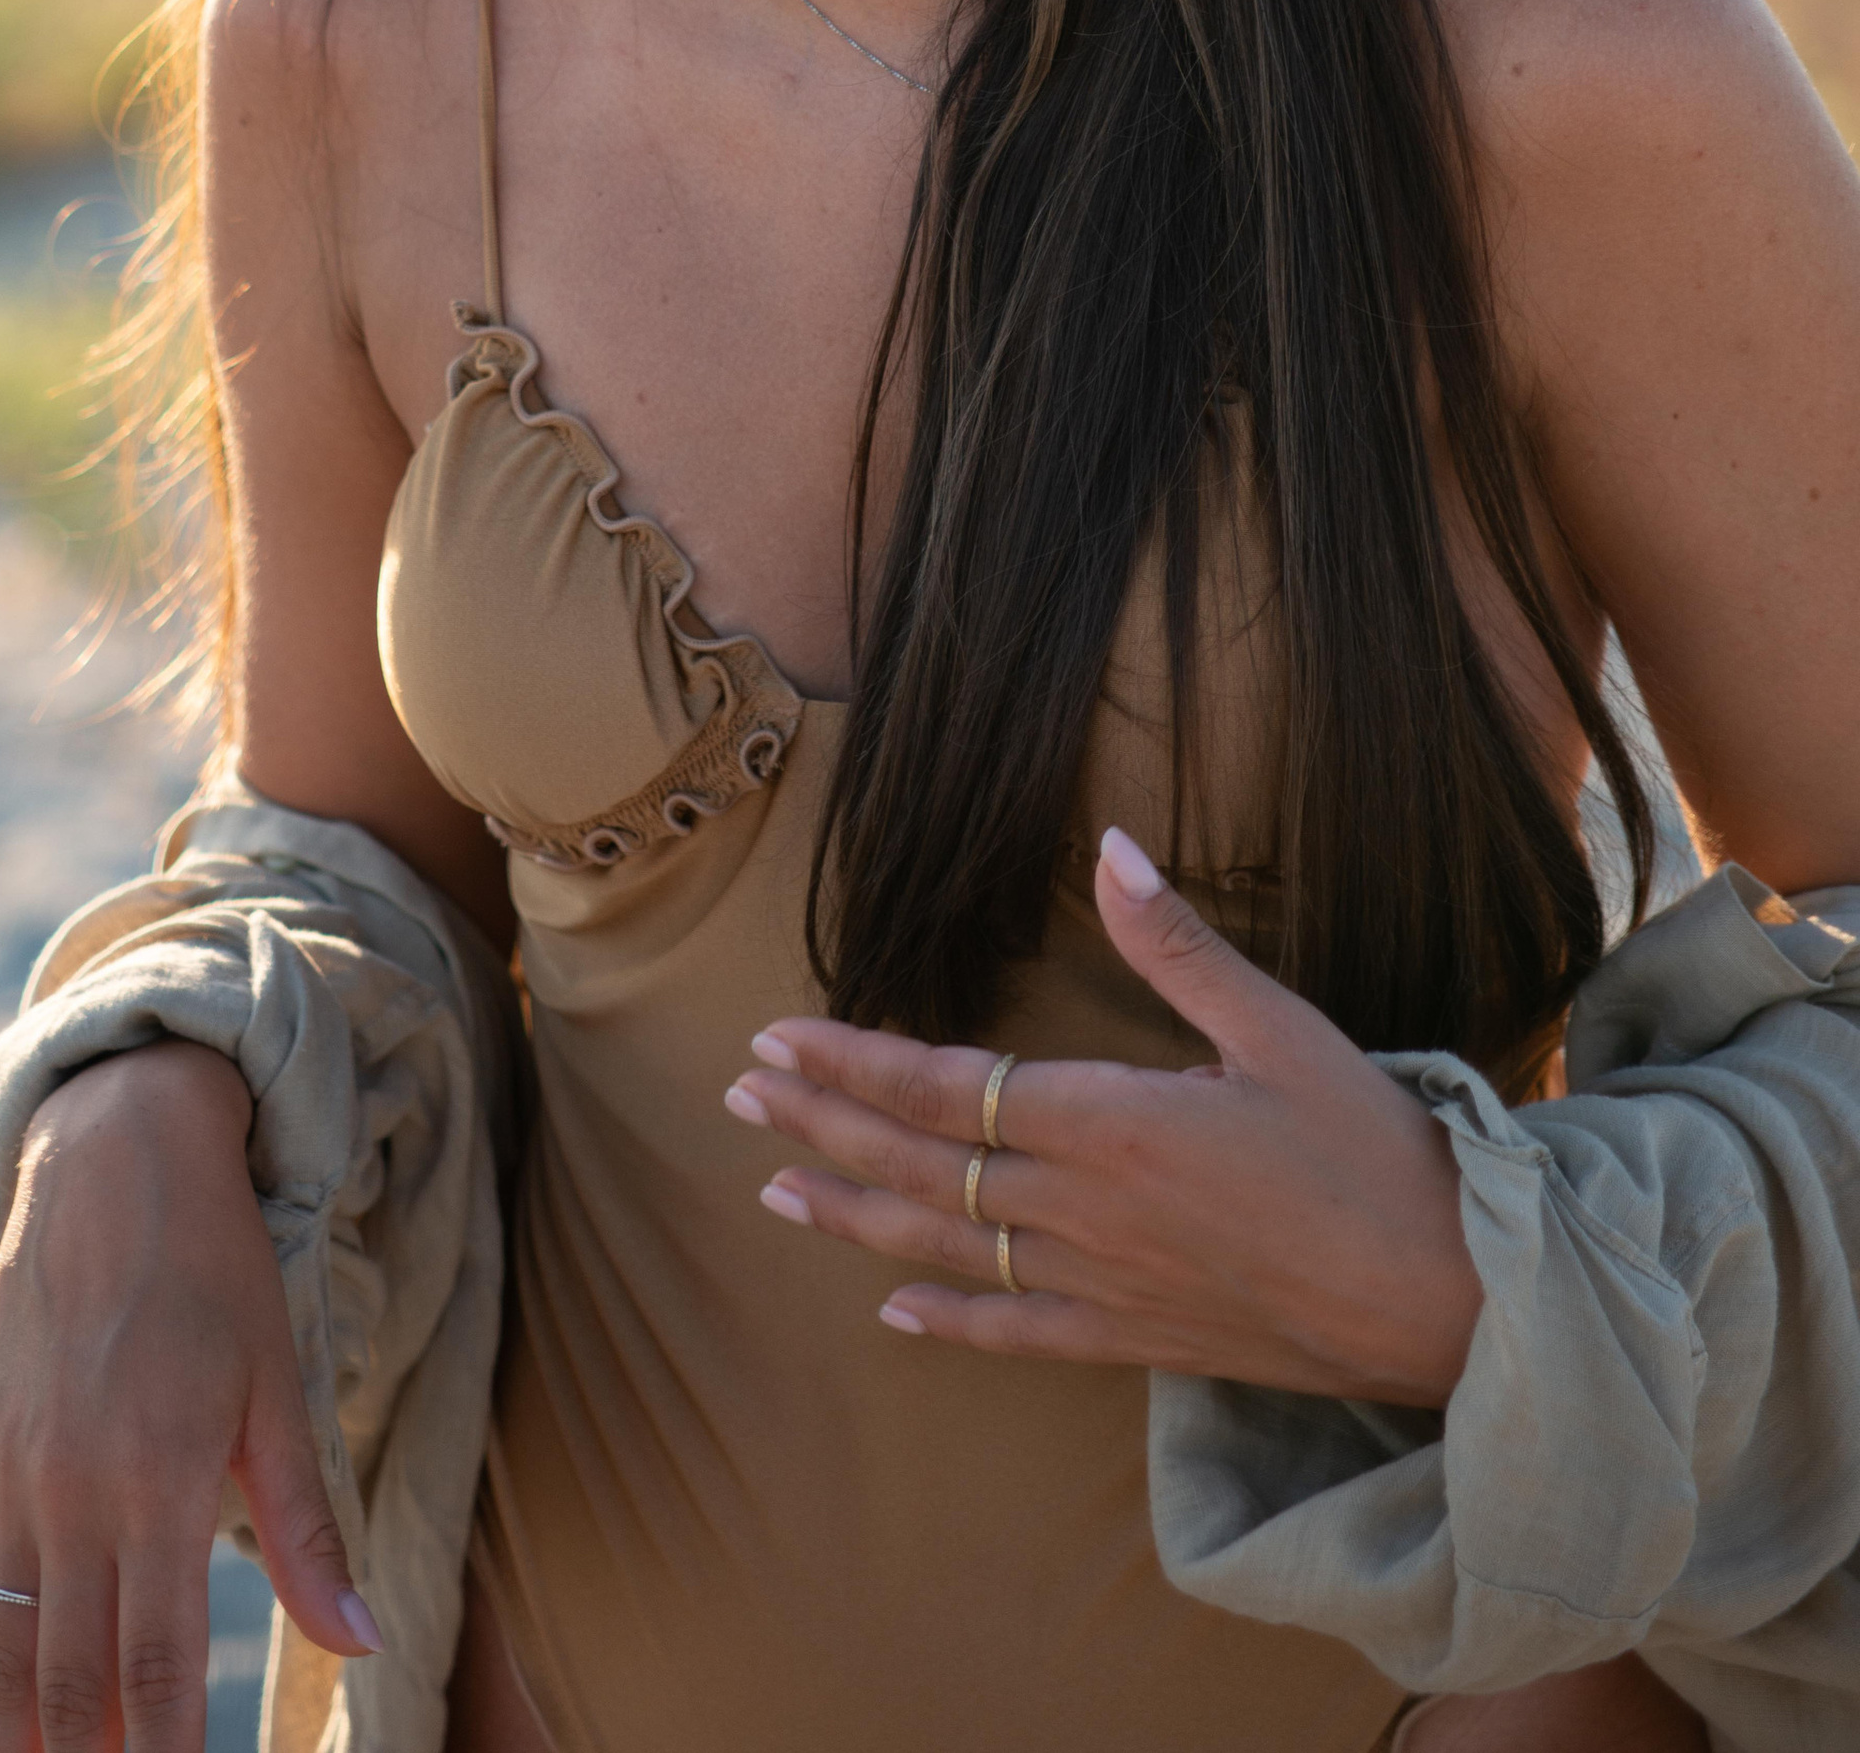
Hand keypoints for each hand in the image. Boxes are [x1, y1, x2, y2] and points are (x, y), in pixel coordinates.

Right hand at [0, 1040, 378, 1752]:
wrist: (111, 1152)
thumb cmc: (215, 1268)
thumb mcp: (276, 1383)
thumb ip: (306, 1529)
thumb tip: (363, 1645)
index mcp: (162, 1478)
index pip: (161, 1674)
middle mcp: (75, 1492)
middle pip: (74, 1686)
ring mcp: (10, 1478)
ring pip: (6, 1658)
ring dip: (24, 1746)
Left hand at [725, 825, 1481, 1402]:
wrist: (1449, 1299)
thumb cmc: (1371, 1150)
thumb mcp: (1280, 1027)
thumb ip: (1178, 946)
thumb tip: (1111, 848)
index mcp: (1110, 1123)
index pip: (947, 1088)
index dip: (854, 1062)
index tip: (777, 1038)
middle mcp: (1084, 1210)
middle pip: (921, 1165)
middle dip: (822, 1123)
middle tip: (739, 1093)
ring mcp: (1103, 1284)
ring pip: (946, 1248)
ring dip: (853, 1212)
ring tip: (774, 1185)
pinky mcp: (1136, 1339)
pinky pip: (1017, 1332)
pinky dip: (946, 1321)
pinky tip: (890, 1310)